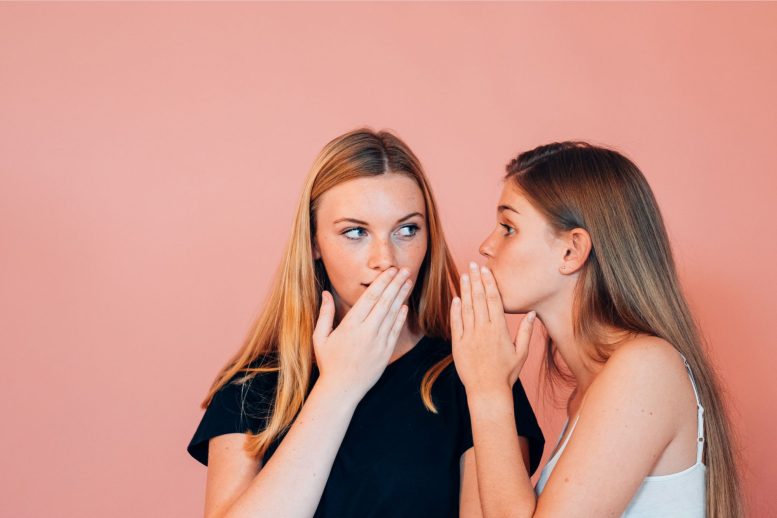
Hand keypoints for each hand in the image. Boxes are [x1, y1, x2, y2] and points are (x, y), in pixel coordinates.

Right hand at [312, 267, 412, 400]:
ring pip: (392, 314)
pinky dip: (401, 317)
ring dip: (401, 296)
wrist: (342, 389)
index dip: (381, 282)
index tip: (389, 270)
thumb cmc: (329, 363)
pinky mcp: (386, 352)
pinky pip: (395, 330)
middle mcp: (366, 332)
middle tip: (404, 269)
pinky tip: (405, 305)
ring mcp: (378, 342)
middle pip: (384, 302)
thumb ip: (325, 314)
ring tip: (408, 281)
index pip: (369, 298)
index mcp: (350, 325)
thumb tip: (325, 293)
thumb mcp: (320, 337)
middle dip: (395, 284)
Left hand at [451, 262, 535, 393]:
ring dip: (465, 290)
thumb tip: (531, 314)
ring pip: (467, 308)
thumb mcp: (520, 353)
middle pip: (479, 299)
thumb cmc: (506, 374)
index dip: (488, 283)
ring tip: (464, 275)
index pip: (493, 300)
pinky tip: (455, 298)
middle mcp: (484, 330)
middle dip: (476, 280)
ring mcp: (470, 337)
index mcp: (499, 330)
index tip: (485, 270)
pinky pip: (456, 324)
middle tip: (472, 264)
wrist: (487, 391)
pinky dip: (455, 310)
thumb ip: (525, 332)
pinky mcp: (458, 345)